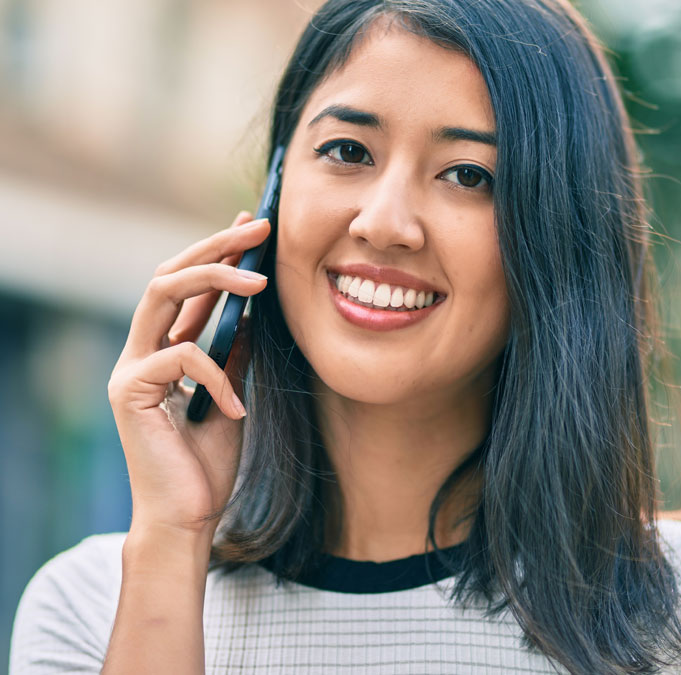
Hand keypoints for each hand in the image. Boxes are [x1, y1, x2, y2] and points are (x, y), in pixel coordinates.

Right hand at [108, 212, 270, 541]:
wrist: (188, 518)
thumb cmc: (207, 463)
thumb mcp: (232, 395)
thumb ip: (232, 355)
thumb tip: (250, 313)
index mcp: (162, 350)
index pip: (186, 286)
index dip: (217, 252)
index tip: (252, 226)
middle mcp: (140, 352)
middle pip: (168, 274)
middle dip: (214, 246)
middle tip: (257, 228)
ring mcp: (130, 369)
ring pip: (161, 294)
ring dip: (213, 278)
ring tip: (261, 281)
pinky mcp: (130, 392)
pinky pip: (180, 358)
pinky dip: (217, 376)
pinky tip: (238, 407)